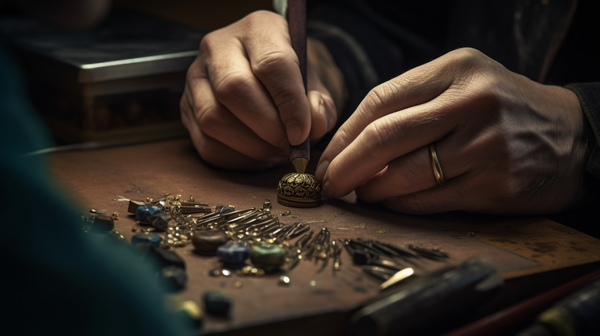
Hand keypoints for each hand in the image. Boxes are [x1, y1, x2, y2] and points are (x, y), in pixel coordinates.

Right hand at [181, 10, 343, 168]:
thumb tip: (314, 124)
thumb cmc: (297, 80)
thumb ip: (321, 103)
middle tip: (289, 146)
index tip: (302, 132)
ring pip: (213, 118)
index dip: (289, 103)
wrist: (274, 82)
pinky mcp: (187, 108)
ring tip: (276, 151)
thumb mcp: (318, 84)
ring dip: (251, 146)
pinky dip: (236, 158)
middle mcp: (219, 46)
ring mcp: (197, 77)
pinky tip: (258, 155)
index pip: (271, 63)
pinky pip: (206, 143)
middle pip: (233, 89)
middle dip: (266, 127)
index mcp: (259, 29)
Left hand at [315, 48, 588, 213]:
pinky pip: (429, 202)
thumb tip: (347, 145)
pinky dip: (400, 206)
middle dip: (345, 166)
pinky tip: (391, 203)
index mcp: (455, 70)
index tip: (324, 158)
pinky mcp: (495, 186)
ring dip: (371, 190)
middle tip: (327, 184)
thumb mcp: (459, 85)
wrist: (569, 135)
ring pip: (404, 176)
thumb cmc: (500, 108)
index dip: (343, 136)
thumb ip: (409, 105)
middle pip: (385, 138)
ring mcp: (486, 146)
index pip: (379, 102)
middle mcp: (472, 103)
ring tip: (360, 193)